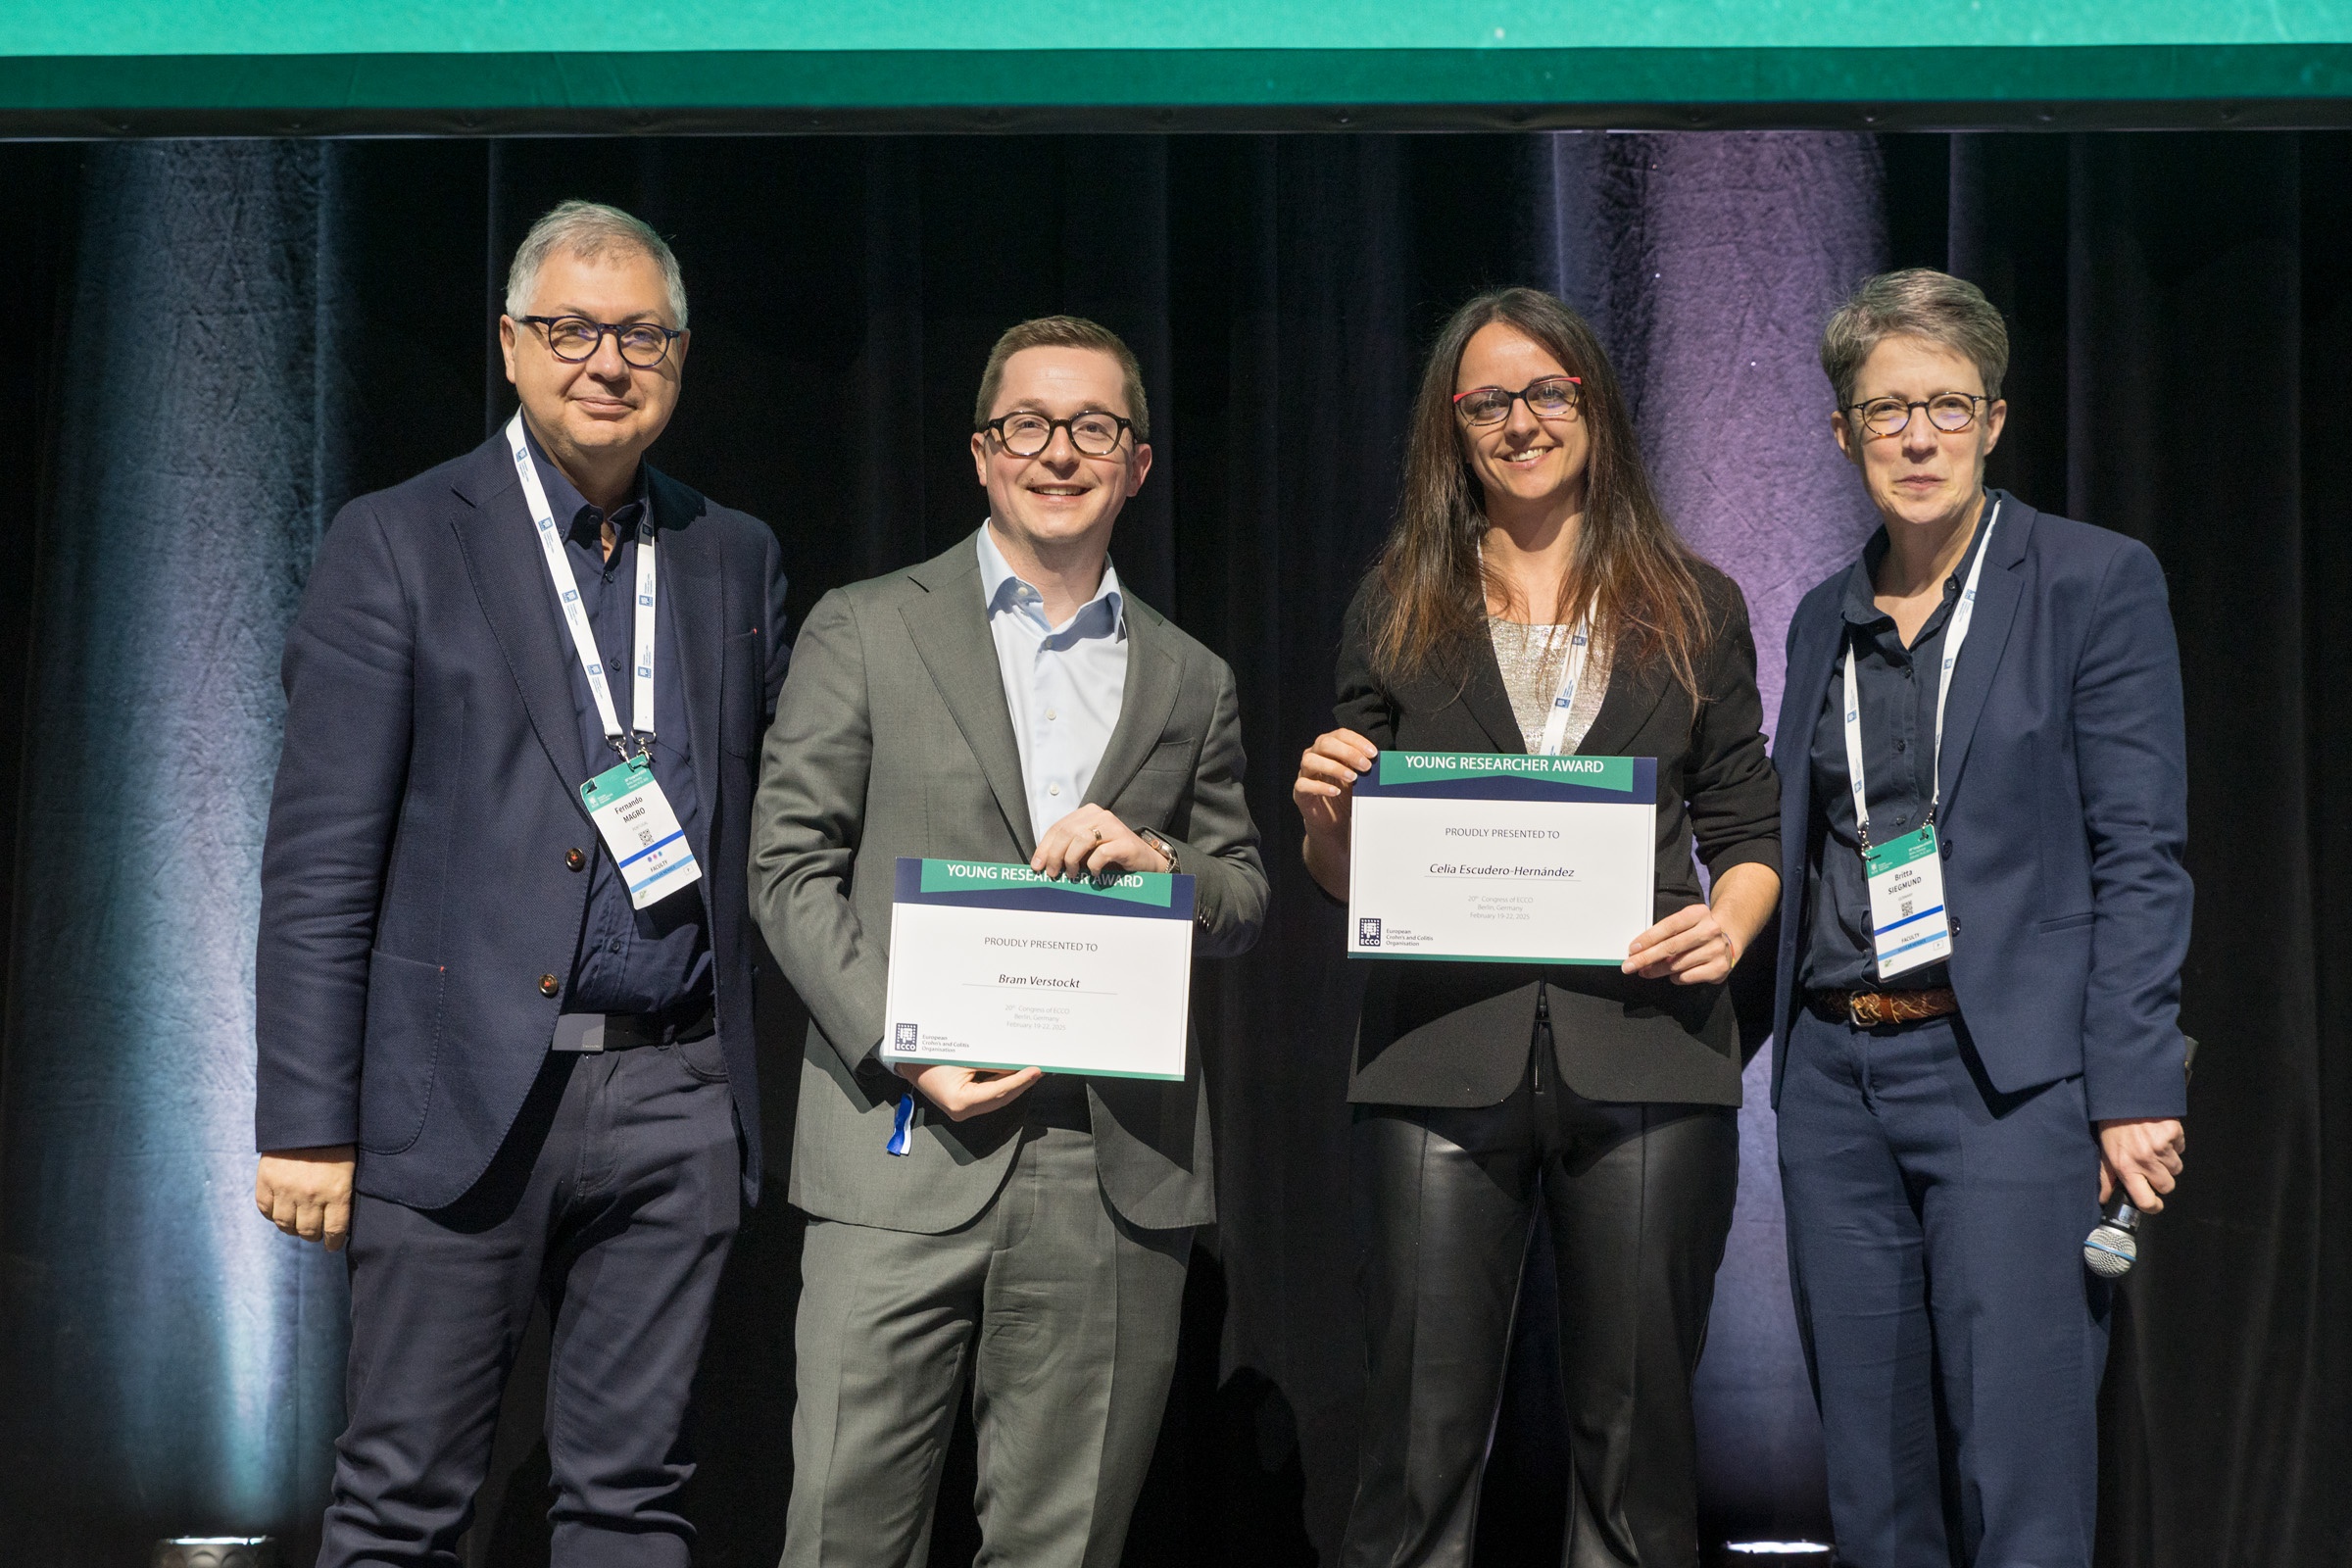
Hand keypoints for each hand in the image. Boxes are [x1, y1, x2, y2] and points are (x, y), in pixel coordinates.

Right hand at [255, 1145, 355, 1250]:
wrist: (308, 1116)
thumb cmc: (337, 1140)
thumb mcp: (350, 1167)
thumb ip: (343, 1193)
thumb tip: (341, 1219)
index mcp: (337, 1193)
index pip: (335, 1231)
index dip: (333, 1242)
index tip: (332, 1245)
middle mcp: (311, 1196)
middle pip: (308, 1232)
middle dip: (313, 1235)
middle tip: (314, 1232)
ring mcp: (286, 1190)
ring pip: (286, 1225)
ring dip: (292, 1228)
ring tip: (297, 1223)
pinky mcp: (266, 1181)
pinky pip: (266, 1210)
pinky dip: (272, 1214)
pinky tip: (279, 1211)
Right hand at [896, 1062, 1044, 1121]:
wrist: (906, 1063)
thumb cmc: (929, 1057)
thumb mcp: (962, 1057)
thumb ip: (989, 1063)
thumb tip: (1015, 1063)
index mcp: (960, 1102)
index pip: (999, 1092)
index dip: (1020, 1081)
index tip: (1036, 1071)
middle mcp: (962, 1112)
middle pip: (1000, 1099)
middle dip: (1021, 1084)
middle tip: (1039, 1071)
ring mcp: (963, 1111)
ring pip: (996, 1099)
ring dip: (1013, 1085)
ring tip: (1031, 1072)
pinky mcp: (963, 1105)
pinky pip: (988, 1096)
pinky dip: (1001, 1086)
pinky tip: (1013, 1075)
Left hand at [1030, 804, 1168, 881]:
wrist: (1146, 861)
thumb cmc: (1113, 856)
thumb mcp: (1086, 849)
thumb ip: (1068, 848)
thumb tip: (1043, 862)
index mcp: (1088, 813)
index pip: (1058, 827)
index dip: (1045, 847)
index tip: (1037, 865)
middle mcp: (1101, 816)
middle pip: (1067, 833)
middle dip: (1055, 855)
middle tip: (1052, 873)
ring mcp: (1114, 827)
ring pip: (1081, 840)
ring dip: (1071, 860)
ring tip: (1072, 874)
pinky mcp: (1124, 842)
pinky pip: (1100, 853)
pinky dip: (1093, 866)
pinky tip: (1094, 874)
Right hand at [1294, 728, 1376, 897]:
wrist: (1334, 822)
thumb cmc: (1347, 795)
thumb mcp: (1360, 779)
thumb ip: (1366, 767)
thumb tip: (1387, 762)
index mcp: (1329, 747)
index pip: (1340, 735)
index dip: (1357, 741)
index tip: (1373, 753)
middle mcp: (1314, 755)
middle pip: (1324, 743)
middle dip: (1347, 752)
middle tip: (1366, 766)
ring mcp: (1305, 773)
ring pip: (1311, 760)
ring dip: (1334, 767)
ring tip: (1352, 778)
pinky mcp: (1300, 791)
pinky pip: (1304, 784)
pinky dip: (1320, 786)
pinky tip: (1335, 791)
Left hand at [1623, 902, 1742, 983]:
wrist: (1727, 940)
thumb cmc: (1697, 931)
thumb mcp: (1685, 923)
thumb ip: (1666, 933)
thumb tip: (1639, 950)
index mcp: (1698, 913)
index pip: (1668, 926)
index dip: (1648, 938)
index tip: (1632, 949)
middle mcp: (1710, 930)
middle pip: (1671, 946)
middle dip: (1646, 958)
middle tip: (1629, 966)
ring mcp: (1716, 950)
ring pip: (1677, 964)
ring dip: (1657, 970)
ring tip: (1646, 971)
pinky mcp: (1719, 968)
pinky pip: (1687, 976)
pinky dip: (1675, 977)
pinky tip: (1673, 974)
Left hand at [2098, 1117, 2185, 1211]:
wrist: (2123, 1097)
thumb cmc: (2112, 1126)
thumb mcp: (2104, 1152)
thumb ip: (2107, 1178)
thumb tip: (2106, 1199)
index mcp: (2126, 1167)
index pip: (2146, 1200)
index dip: (2153, 1206)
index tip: (2154, 1203)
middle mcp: (2145, 1160)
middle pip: (2167, 1186)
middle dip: (2162, 1180)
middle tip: (2151, 1166)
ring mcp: (2162, 1147)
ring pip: (2176, 1168)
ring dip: (2168, 1161)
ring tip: (2153, 1147)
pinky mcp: (2174, 1133)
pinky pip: (2181, 1148)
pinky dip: (2174, 1144)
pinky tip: (2160, 1135)